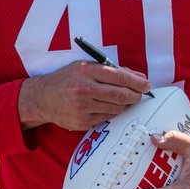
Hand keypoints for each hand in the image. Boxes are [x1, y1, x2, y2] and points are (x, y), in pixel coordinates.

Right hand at [17, 60, 150, 130]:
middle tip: (141, 94)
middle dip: (136, 96)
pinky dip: (111, 112)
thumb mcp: (86, 67)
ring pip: (116, 108)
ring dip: (124, 105)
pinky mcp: (82, 121)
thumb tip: (139, 77)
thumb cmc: (68, 79)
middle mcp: (84, 88)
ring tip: (122, 99)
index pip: (120, 77)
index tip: (146, 85)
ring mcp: (82, 107)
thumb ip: (112, 70)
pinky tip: (107, 106)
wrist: (42, 98)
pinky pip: (106, 117)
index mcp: (86, 70)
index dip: (137, 82)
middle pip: (121, 95)